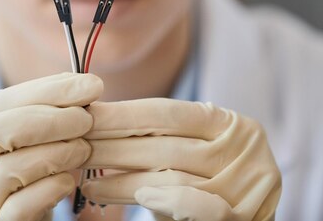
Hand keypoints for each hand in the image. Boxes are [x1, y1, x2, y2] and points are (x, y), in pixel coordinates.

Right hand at [0, 73, 102, 220]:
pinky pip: (22, 206)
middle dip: (49, 118)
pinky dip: (52, 187)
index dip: (46, 90)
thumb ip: (28, 128)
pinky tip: (68, 181)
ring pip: (10, 168)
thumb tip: (78, 88)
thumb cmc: (8, 197)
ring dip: (57, 152)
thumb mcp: (7, 159)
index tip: (88, 84)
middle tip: (86, 117)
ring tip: (83, 149)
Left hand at [82, 99, 280, 220]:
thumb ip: (161, 140)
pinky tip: (134, 199)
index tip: (84, 116)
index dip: (120, 115)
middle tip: (74, 145)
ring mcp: (247, 183)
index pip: (166, 112)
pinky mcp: (245, 216)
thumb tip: (99, 124)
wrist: (247, 218)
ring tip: (86, 180)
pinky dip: (165, 200)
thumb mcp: (194, 153)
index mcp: (229, 122)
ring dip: (120, 178)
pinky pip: (198, 206)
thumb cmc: (211, 184)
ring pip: (170, 174)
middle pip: (163, 143)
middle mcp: (243, 147)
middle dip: (112, 145)